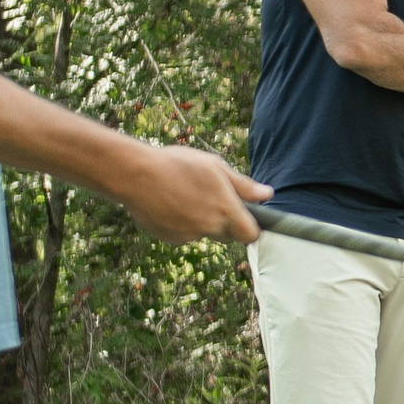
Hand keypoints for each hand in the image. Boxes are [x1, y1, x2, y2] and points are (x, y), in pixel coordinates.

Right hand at [117, 143, 271, 243]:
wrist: (136, 175)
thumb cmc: (178, 164)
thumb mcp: (215, 167)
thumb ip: (243, 185)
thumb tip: (267, 195)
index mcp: (225, 209)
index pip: (250, 235)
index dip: (250, 227)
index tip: (245, 216)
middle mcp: (210, 228)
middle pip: (227, 235)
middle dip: (224, 221)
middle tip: (209, 197)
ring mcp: (189, 236)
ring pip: (204, 232)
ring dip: (200, 220)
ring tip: (184, 193)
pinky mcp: (171, 239)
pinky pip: (184, 234)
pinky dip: (181, 223)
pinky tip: (169, 202)